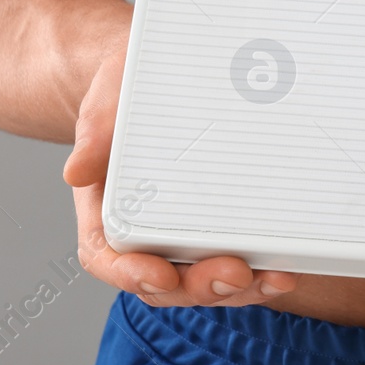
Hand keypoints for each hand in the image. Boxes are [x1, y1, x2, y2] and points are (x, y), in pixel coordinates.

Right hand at [63, 41, 300, 307]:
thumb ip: (95, 133)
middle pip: (166, 282)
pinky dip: (260, 272)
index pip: (108, 258)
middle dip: (200, 287)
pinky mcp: (220, 227)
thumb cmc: (127, 91)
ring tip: (273, 278)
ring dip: (239, 289)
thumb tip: (77, 171)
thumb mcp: (106, 100)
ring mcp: (183, 237)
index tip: (161, 275)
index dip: (131, 274)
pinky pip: (236, 261)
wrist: (162, 76)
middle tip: (234, 274)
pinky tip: (286, 269)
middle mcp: (144, 234)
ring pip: (205, 281)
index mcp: (106, 212)